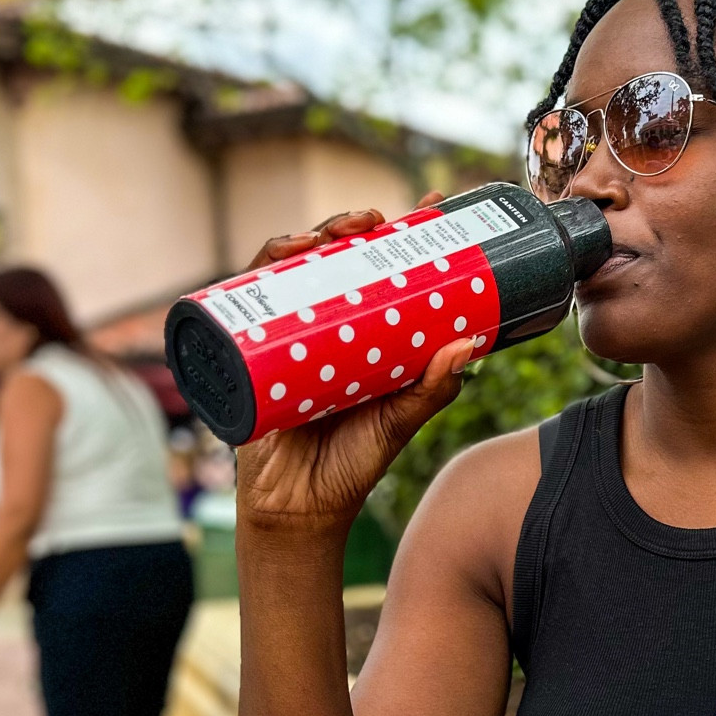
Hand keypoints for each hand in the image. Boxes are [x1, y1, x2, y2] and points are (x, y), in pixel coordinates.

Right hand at [234, 197, 469, 534]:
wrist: (299, 512)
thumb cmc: (351, 466)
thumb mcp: (399, 421)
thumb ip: (432, 388)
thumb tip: (471, 344)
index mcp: (358, 337)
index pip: (377, 272)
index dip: (398, 234)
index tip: (428, 203)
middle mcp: (318, 330)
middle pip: (329, 260)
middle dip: (348, 227)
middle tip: (373, 217)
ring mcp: (281, 339)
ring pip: (287, 273)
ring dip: (305, 238)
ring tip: (331, 233)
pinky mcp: (246, 355)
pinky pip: (245, 306)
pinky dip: (258, 273)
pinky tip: (280, 256)